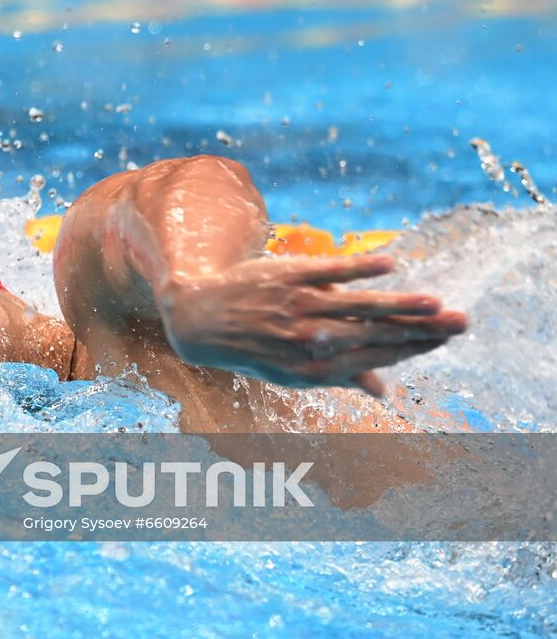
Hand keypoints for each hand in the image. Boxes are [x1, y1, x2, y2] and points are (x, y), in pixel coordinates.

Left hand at [155, 254, 467, 396]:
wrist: (199, 318)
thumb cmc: (253, 347)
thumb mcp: (290, 372)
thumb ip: (340, 376)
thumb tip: (383, 393)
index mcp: (313, 369)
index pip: (374, 357)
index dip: (412, 349)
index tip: (445, 339)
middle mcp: (308, 340)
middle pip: (373, 334)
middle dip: (419, 330)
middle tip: (459, 322)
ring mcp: (297, 306)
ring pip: (356, 306)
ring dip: (398, 304)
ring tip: (434, 302)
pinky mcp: (286, 275)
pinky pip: (328, 271)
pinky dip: (359, 269)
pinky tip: (390, 265)